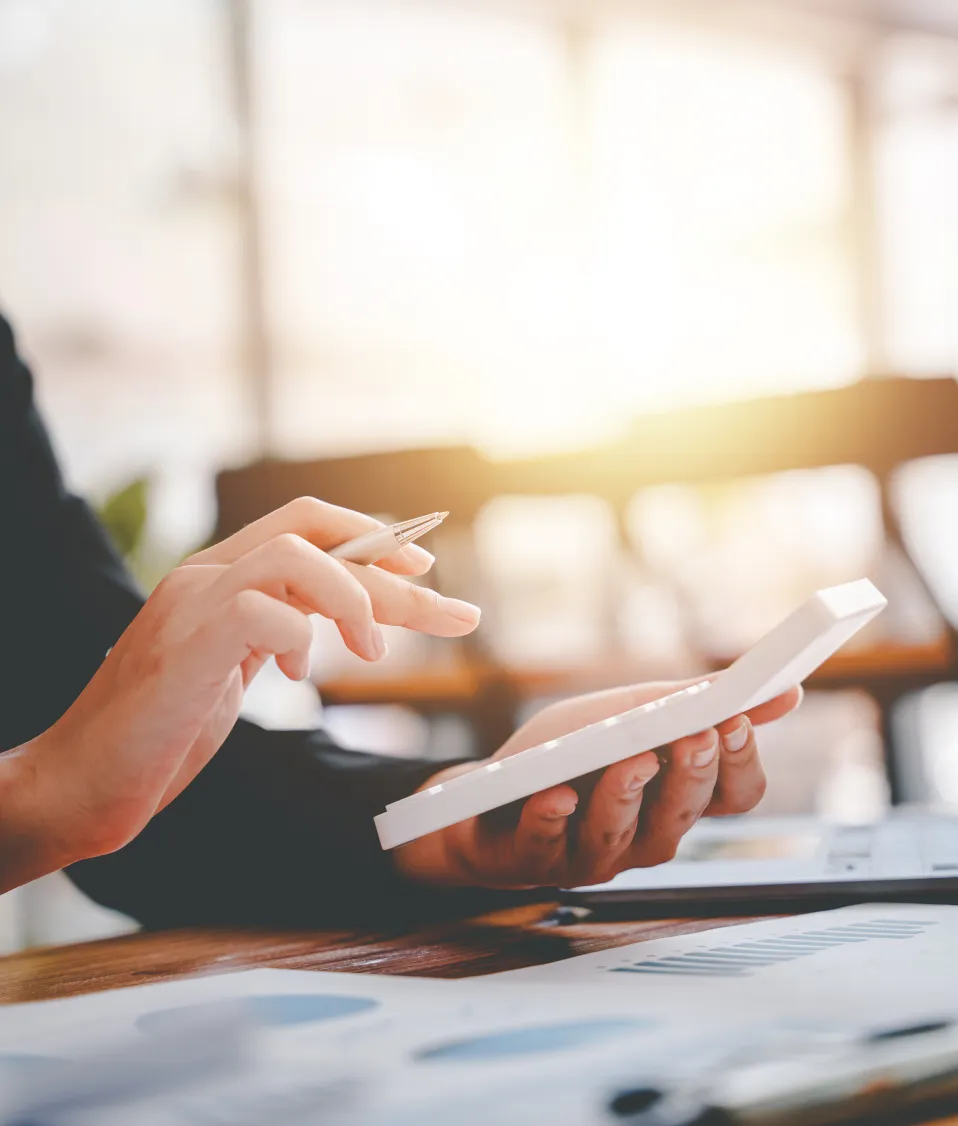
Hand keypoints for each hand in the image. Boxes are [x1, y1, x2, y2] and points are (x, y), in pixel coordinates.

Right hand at [16, 497, 480, 875]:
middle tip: (458, 615)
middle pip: (319, 536)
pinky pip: (263, 608)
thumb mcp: (229, 672)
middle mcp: (206, 575)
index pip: (308, 525)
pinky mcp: (185, 644)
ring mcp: (192, 603)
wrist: (79, 782)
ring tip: (373, 652)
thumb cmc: (158, 734)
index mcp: (220, 577)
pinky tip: (293, 674)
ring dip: (357, 599)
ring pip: (297, 555)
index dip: (374, 539)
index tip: (425, 569)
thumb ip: (270, 635)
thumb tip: (321, 627)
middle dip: (399, 576)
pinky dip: (300, 637)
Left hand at [395, 680, 801, 888]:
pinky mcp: (535, 859)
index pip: (735, 796)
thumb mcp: (626, 715)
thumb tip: (786, 692)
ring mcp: (590, 855)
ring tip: (630, 758)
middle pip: (685, 816)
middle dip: (693, 775)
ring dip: (627, 795)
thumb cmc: (564, 753)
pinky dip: (553, 816)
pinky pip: (549, 844)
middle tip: (696, 735)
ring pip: (623, 838)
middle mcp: (644, 836)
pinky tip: (557, 793)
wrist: (480, 796)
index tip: (735, 721)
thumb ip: (694, 704)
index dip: (740, 763)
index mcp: (674, 799)